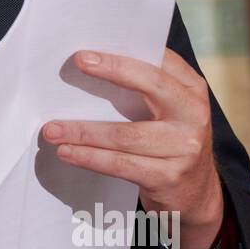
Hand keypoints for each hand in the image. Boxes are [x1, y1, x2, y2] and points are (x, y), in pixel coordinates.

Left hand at [42, 48, 223, 248]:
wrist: (197, 195)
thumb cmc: (169, 141)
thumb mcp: (170, 110)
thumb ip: (146, 87)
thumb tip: (92, 65)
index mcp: (191, 89)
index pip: (160, 63)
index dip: (123, 56)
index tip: (86, 53)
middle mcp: (193, 114)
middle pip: (151, 86)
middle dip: (112, 71)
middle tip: (77, 64)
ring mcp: (184, 147)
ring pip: (125, 134)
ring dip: (82, 131)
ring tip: (52, 129)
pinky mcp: (168, 176)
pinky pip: (120, 164)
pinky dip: (90, 157)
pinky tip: (67, 153)